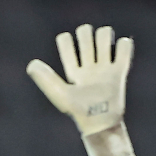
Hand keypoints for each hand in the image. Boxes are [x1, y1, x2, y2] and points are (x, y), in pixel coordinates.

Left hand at [27, 24, 136, 155]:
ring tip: (103, 50)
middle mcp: (87, 67)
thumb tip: (31, 64)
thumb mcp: (59, 94)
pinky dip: (123, 44)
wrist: (100, 122)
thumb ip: (45, 79)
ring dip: (104, 36)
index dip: (65, 40)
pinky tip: (118, 53)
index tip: (67, 48)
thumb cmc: (78, 112)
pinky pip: (124, 47)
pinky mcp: (119, 71)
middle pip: (86, 34)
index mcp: (72, 71)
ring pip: (104, 36)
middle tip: (86, 49)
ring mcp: (104, 68)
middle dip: (85, 33)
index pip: (65, 43)